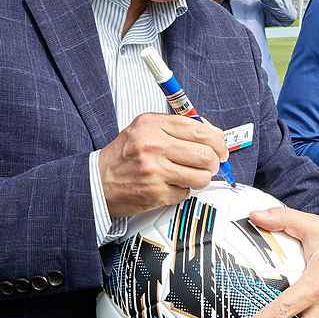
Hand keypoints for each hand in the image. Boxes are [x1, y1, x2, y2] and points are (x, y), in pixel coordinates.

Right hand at [98, 113, 228, 217]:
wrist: (98, 181)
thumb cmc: (123, 156)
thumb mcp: (143, 129)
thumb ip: (174, 127)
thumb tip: (210, 133)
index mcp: (152, 125)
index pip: (200, 129)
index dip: (218, 140)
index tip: (220, 147)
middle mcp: (153, 145)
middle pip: (206, 154)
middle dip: (214, 162)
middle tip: (211, 165)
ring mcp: (155, 171)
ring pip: (201, 176)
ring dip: (202, 178)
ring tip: (192, 176)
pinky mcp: (156, 193)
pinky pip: (186, 192)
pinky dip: (183, 191)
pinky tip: (171, 185)